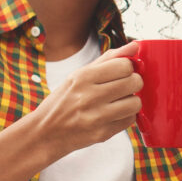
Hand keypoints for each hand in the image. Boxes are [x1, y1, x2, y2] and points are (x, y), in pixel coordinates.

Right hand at [23, 42, 142, 160]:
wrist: (45, 133)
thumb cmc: (63, 101)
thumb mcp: (78, 75)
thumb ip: (108, 59)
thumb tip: (134, 46)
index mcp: (83, 77)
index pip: (124, 65)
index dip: (128, 68)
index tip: (123, 72)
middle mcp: (89, 96)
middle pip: (134, 82)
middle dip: (133, 83)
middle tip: (123, 87)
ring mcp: (97, 117)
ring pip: (135, 103)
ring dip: (131, 101)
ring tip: (119, 102)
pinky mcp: (103, 134)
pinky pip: (130, 120)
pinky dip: (125, 117)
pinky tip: (113, 115)